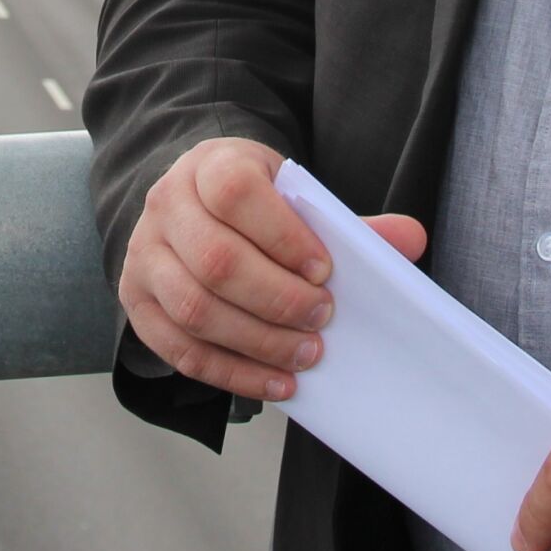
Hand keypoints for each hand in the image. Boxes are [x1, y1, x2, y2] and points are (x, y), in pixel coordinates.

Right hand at [116, 137, 429, 401]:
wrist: (192, 207)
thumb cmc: (253, 205)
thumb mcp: (294, 197)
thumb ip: (349, 222)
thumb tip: (412, 239)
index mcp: (208, 166)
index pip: (236, 192)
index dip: (284, 235)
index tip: (325, 270)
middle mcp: (166, 207)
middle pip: (216, 260)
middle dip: (277, 299)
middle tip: (323, 318)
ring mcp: (144, 257)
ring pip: (194, 309)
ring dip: (258, 341)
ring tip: (306, 355)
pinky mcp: (139, 304)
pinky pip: (180, 349)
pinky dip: (232, 374)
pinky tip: (276, 384)